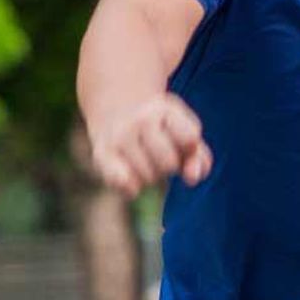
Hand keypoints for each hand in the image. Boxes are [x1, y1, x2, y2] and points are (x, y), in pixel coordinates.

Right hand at [88, 94, 211, 195]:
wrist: (118, 111)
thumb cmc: (162, 129)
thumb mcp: (185, 134)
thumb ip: (198, 158)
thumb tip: (192, 178)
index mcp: (166, 109)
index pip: (189, 138)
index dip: (190, 148)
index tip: (183, 142)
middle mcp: (141, 119)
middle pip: (169, 163)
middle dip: (170, 166)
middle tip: (162, 155)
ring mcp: (119, 136)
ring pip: (148, 177)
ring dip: (151, 176)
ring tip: (145, 159)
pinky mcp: (101, 153)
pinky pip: (124, 184)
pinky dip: (132, 189)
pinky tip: (132, 177)